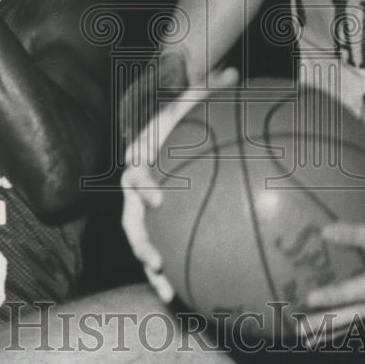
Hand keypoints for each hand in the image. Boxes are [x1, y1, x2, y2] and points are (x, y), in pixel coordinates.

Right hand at [120, 65, 239, 302]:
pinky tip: (194, 290)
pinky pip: (166, 246)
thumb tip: (233, 71)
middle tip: (155, 259)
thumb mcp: (197, 95)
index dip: (142, 185)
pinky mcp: (161, 222)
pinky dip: (177, 268)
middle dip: (141, 243)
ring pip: (143, 242)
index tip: (159, 198)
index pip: (135, 172)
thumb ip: (210, 87)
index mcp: (143, 159)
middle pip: (131, 219)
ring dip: (152, 268)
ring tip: (168, 292)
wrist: (176, 126)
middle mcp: (139, 188)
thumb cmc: (190, 110)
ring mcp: (147, 209)